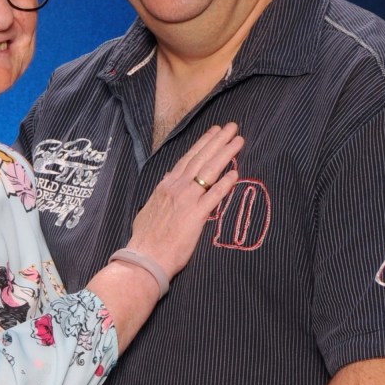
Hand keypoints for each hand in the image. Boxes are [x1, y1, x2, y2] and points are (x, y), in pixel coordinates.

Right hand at [128, 123, 242, 278]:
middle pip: (201, 158)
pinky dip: (225, 183)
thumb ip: (161, 197)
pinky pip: (214, 196)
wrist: (145, 257)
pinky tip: (236, 173)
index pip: (188, 158)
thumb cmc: (146, 239)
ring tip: (239, 141)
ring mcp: (186, 200)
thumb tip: (165, 188)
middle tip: (233, 127)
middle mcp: (176, 188)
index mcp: (166, 186)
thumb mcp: (149, 210)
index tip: (215, 132)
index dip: (203, 144)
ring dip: (225, 153)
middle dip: (218, 141)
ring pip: (209, 171)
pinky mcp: (195, 216)